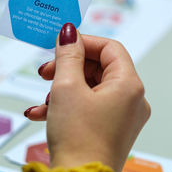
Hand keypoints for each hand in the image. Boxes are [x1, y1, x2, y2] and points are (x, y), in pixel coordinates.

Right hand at [25, 23, 150, 171]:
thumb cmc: (77, 138)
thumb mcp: (66, 87)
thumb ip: (68, 55)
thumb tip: (69, 32)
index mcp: (128, 85)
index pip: (109, 48)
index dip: (84, 42)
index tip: (62, 43)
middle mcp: (130, 99)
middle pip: (98, 67)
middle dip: (68, 66)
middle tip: (46, 70)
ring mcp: (120, 113)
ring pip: (89, 86)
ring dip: (63, 86)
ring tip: (43, 97)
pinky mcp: (108, 124)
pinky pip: (87, 104)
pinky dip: (67, 103)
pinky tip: (42, 111)